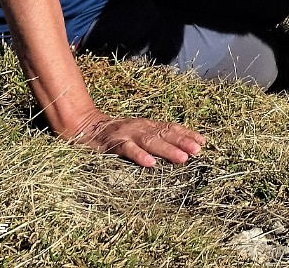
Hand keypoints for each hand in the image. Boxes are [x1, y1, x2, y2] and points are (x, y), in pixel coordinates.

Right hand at [72, 112, 205, 166]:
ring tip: (182, 158)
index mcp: (147, 125)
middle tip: (197, 151)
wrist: (86, 128)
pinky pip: (128, 150)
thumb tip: (179, 150)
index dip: (187, 134)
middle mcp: (140, 127)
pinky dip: (139, 156)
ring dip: (167, 150)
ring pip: (150, 142)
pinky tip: (150, 164)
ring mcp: (127, 134)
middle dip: (182, 142)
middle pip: (164, 134)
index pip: (171, 128)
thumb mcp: (137, 134)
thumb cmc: (116, 135)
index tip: (203, 142)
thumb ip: (154, 139)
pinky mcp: (114, 144)